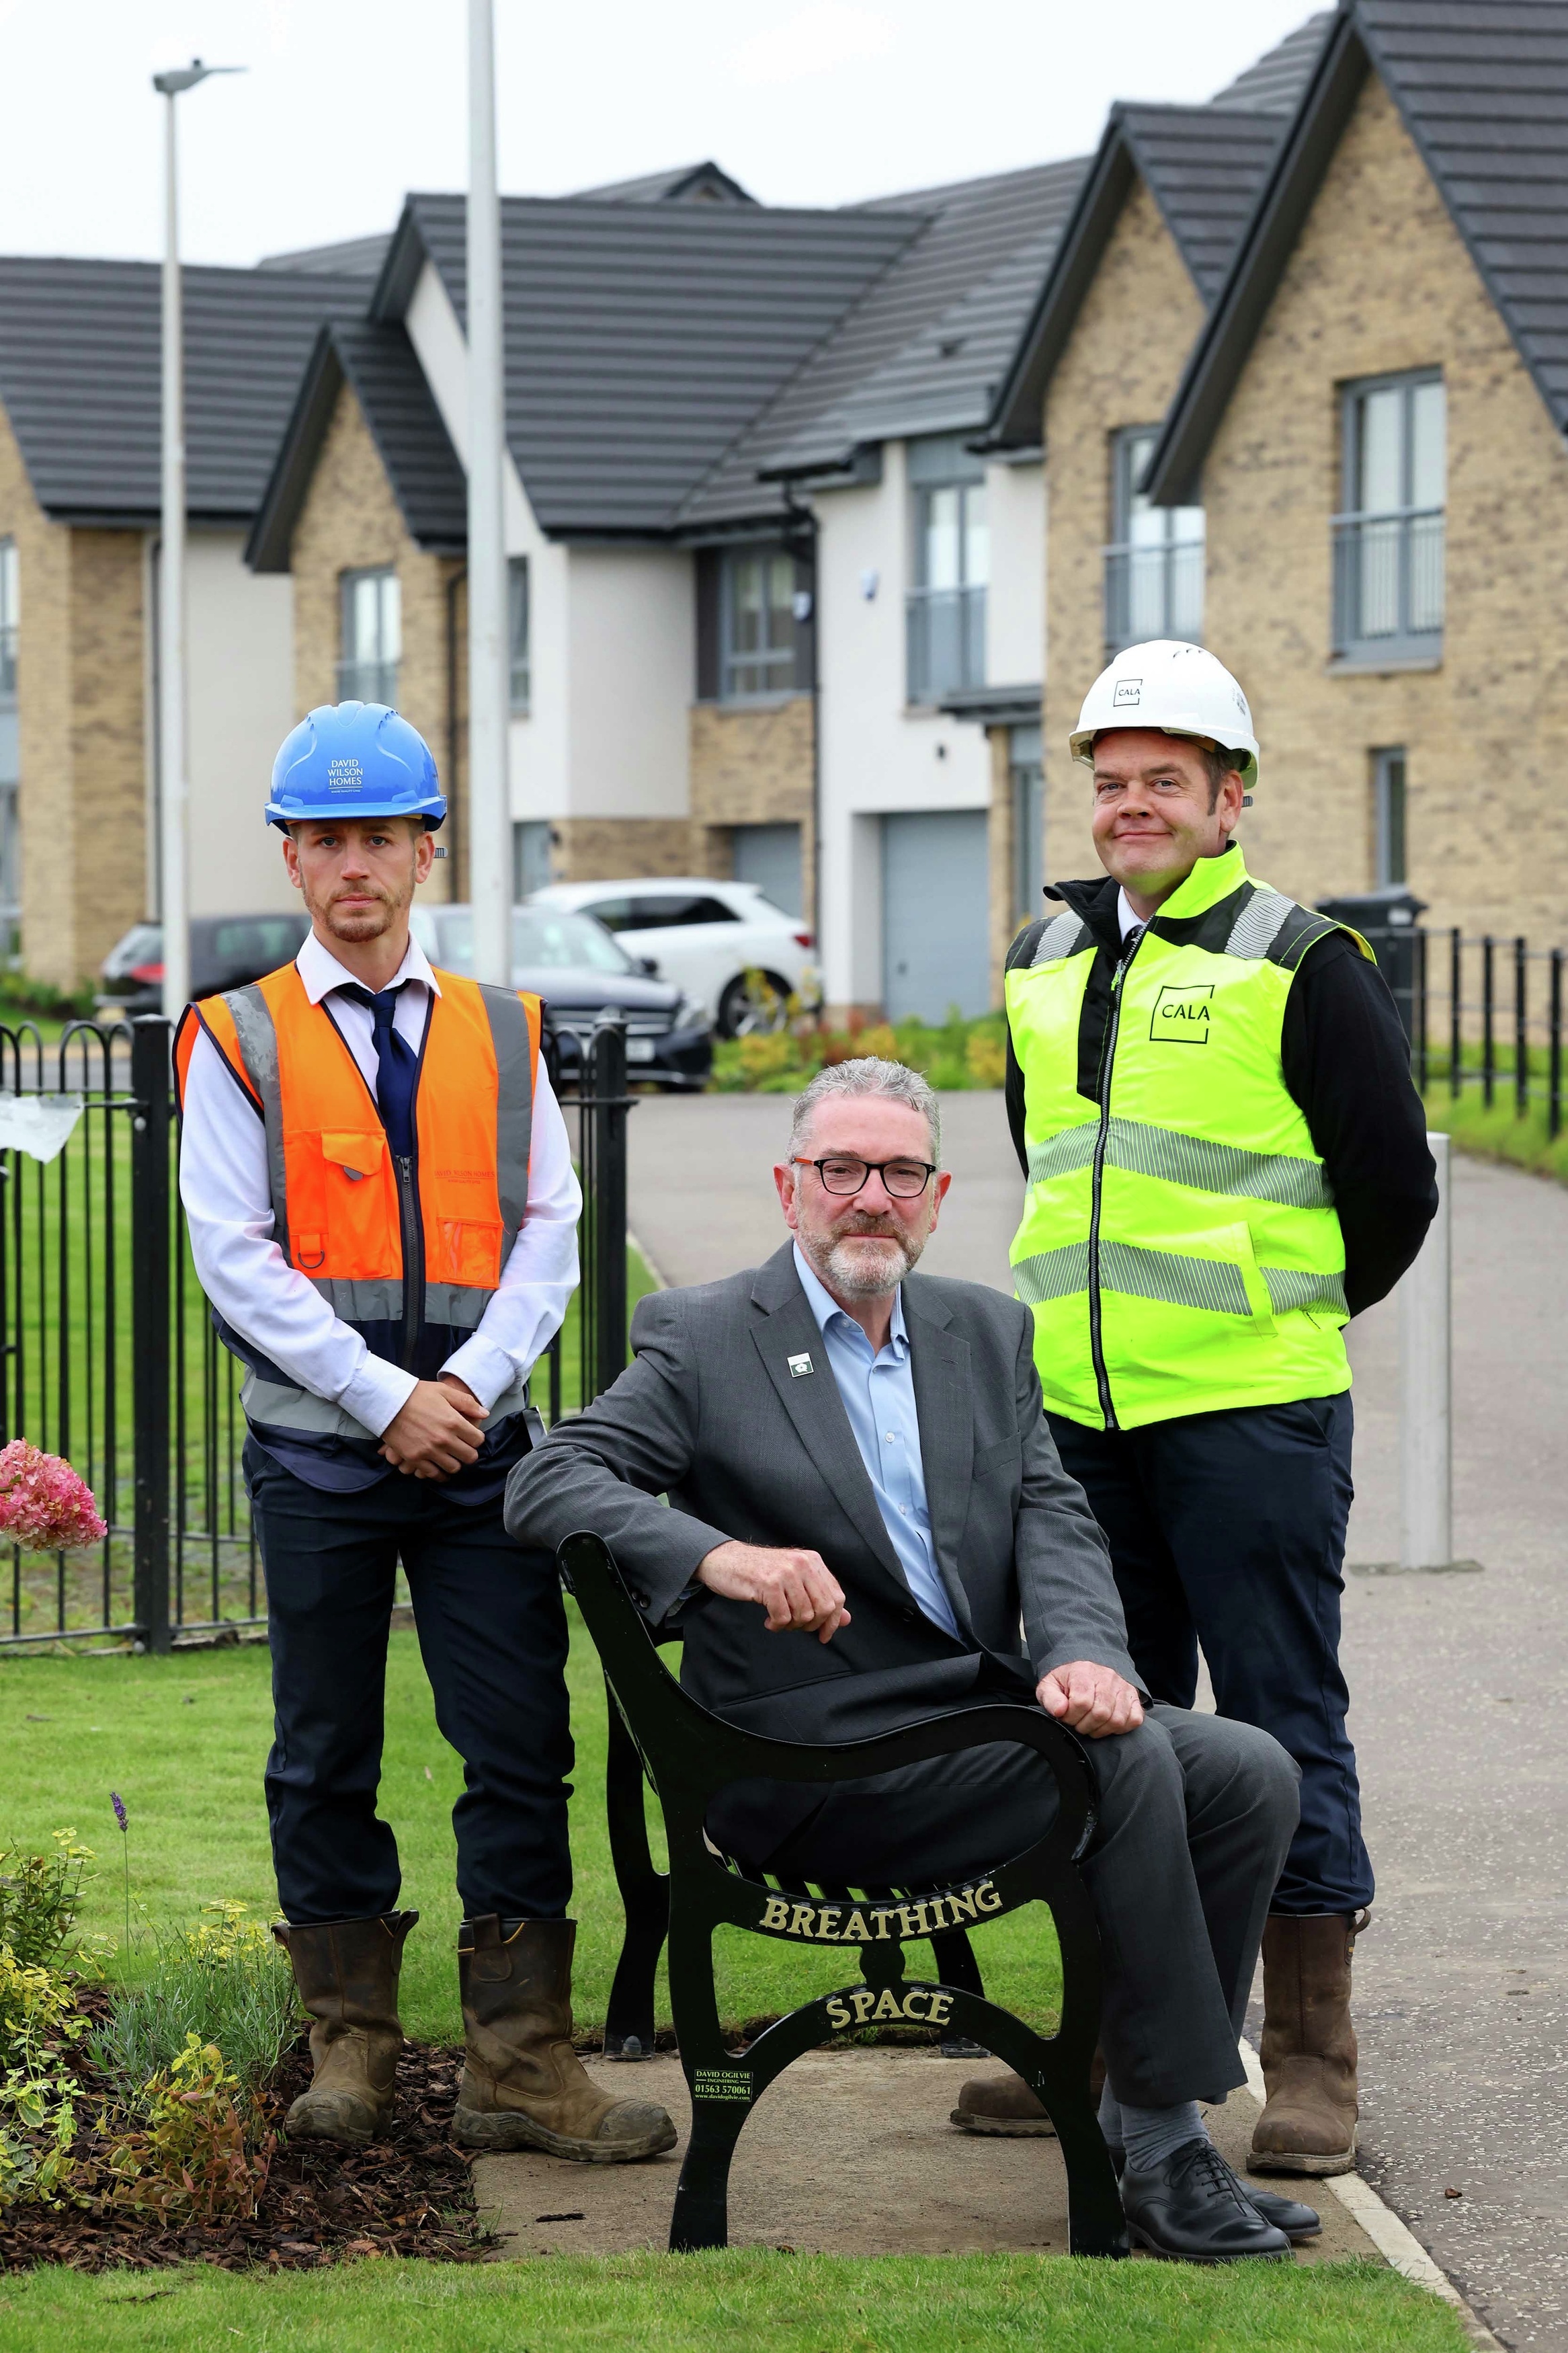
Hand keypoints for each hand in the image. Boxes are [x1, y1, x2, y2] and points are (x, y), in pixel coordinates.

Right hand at [378, 1376, 487, 1480]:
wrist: (388, 1401)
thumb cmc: (416, 1394)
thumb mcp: (444, 1391)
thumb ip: (466, 1403)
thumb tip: (485, 1413)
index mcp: (454, 1422)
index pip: (478, 1440)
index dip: (477, 1438)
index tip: (471, 1436)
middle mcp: (444, 1439)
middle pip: (469, 1457)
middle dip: (469, 1452)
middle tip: (463, 1448)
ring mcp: (429, 1451)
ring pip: (453, 1468)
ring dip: (455, 1463)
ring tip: (451, 1457)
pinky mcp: (414, 1458)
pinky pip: (433, 1474)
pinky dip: (438, 1473)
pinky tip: (439, 1467)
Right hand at [695, 1540, 851, 1643]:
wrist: (724, 1561)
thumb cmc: (760, 1573)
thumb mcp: (794, 1580)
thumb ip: (820, 1597)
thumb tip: (846, 1619)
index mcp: (813, 1560)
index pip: (836, 1597)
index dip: (833, 1621)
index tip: (823, 1635)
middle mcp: (803, 1563)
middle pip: (824, 1608)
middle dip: (811, 1625)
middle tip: (794, 1626)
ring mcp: (786, 1572)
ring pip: (804, 1615)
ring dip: (791, 1626)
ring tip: (778, 1620)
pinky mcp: (769, 1583)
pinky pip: (783, 1617)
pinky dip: (777, 1625)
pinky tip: (768, 1621)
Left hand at [1036, 1660, 1143, 1739]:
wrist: (1085, 1674)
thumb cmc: (1067, 1683)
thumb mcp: (1049, 1686)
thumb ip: (1050, 1698)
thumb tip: (1060, 1710)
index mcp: (1084, 1671)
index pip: (1081, 1702)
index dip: (1071, 1716)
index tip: (1066, 1716)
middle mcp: (1107, 1677)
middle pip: (1100, 1713)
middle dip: (1085, 1725)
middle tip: (1078, 1723)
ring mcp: (1123, 1687)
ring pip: (1116, 1719)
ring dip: (1100, 1729)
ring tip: (1090, 1724)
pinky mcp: (1134, 1698)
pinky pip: (1134, 1720)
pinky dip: (1120, 1728)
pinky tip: (1107, 1724)